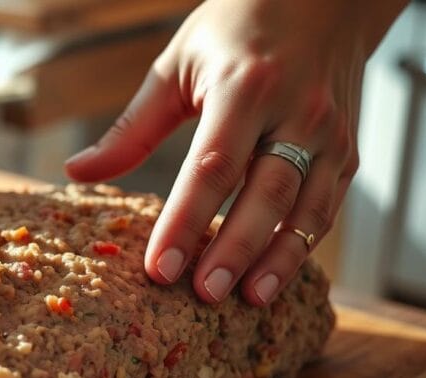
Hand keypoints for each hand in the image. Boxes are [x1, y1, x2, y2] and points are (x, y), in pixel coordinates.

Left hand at [65, 0, 404, 304]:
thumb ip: (131, 128)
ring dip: (277, 260)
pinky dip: (300, 247)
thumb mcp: (177, 64)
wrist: (326, 0)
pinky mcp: (348, 153)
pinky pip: (325, 209)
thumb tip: (77, 173)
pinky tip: (272, 277)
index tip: (160, 268)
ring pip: (306, 210)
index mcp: (245, 87)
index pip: (212, 167)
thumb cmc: (239, 29)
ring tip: (246, 300)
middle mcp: (297, 111)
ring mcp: (331, 134)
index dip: (185, 222)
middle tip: (203, 295)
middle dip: (234, 251)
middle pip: (265, 195)